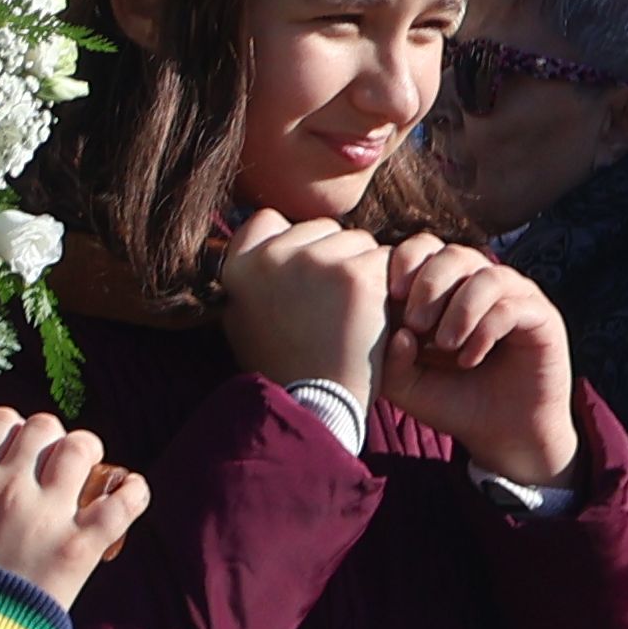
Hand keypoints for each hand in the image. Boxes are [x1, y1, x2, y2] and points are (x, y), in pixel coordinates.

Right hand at [0, 406, 143, 610]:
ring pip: (80, 448)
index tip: (19, 444)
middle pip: (43, 426)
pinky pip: (123, 501)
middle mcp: (10, 486)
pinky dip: (134, 491)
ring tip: (89, 467)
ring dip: (87, 453)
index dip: (14, 428)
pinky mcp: (83, 542)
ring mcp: (49, 512)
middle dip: (52, 437)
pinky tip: (131, 489)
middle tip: (55, 458)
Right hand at [211, 208, 390, 402]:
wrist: (313, 407)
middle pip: (321, 229)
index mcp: (239, 265)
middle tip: (330, 307)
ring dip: (362, 271)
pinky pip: (385, 262)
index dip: (292, 245)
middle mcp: (273, 255)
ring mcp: (315, 261)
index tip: (300, 278)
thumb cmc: (283, 368)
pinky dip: (388, 289)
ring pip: (357, 242)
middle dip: (332, 258)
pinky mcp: (357, 276)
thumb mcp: (242, 318)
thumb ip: (251, 275)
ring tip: (351, 317)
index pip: (269, 221)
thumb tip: (265, 235)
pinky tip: (375, 320)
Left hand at [375, 238, 579, 488]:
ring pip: (486, 275)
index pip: (424, 249)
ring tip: (445, 344)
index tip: (391, 297)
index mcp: (446, 287)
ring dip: (460, 308)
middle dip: (430, 284)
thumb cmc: (452, 401)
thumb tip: (399, 332)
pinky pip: (512, 306)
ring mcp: (515, 297)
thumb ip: (391, 361)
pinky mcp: (542, 317)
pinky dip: (485, 329)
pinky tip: (469, 358)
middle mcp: (481, 284)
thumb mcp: (408, 385)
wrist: (502, 435)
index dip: (405, 263)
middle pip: (454, 254)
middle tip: (416, 323)